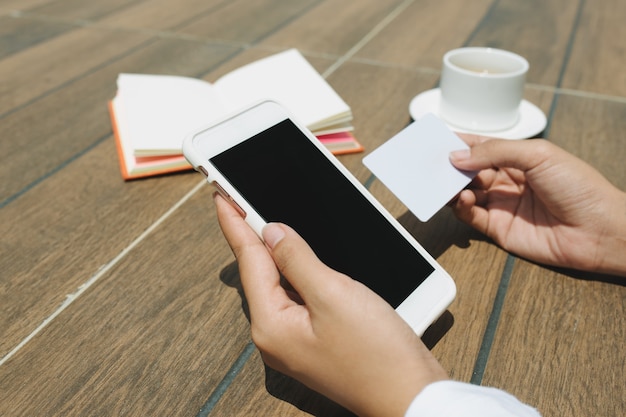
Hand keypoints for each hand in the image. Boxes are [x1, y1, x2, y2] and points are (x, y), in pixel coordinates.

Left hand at [215, 194, 447, 416]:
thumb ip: (298, 259)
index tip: (221, 196)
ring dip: (275, 253)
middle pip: (259, 273)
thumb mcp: (333, 294)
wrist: (410, 395)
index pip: (248, 261)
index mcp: (272, 326)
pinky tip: (300, 256)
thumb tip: (272, 232)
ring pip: (279, 285)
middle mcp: (276, 336)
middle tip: (240, 201)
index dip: (235, 223)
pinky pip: (296, 297)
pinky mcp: (315, 340)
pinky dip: (296, 272)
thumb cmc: (376, 354)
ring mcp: (295, 341)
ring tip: (265, 221)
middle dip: (251, 236)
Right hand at [449, 136, 625, 275]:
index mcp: (519, 159)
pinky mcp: (498, 230)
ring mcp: (502, 205)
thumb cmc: (580, 188)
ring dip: (452, 187)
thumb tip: (458, 155)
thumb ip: (495, 152)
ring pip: (465, 193)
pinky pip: (471, 216)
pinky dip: (461, 206)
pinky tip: (463, 198)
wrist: (599, 230)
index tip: (438, 140)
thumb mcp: (538, 155)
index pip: (481, 148)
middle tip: (433, 163)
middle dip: (450, 166)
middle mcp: (508, 181)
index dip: (460, 143)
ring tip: (445, 182)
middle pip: (469, 171)